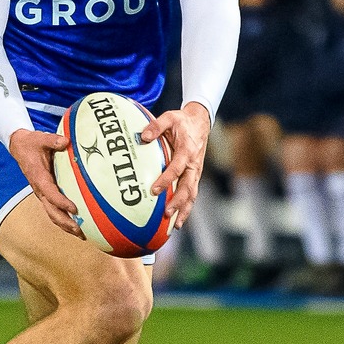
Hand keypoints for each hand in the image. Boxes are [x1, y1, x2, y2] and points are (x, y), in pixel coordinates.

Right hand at [9, 128, 83, 237]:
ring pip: (52, 214)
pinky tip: (76, 226)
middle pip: (51, 211)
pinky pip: (54, 210)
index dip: (62, 202)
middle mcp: (39, 189)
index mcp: (38, 178)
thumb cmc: (32, 143)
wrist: (20, 147)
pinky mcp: (45, 194)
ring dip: (66, 225)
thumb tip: (65, 142)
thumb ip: (53, 141)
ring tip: (81, 235)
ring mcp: (42, 194)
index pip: (50, 193)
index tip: (75, 208)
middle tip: (80, 230)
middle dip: (65, 222)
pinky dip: (64, 220)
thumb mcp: (41, 138)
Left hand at [143, 101, 211, 225]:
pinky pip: (191, 194)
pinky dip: (186, 207)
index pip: (176, 169)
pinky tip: (178, 220)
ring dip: (185, 210)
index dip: (166, 180)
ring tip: (176, 225)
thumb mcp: (169, 117)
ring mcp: (196, 172)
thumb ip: (156, 126)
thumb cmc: (182, 121)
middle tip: (167, 214)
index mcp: (187, 151)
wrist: (200, 122)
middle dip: (178, 202)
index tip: (154, 190)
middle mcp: (194, 164)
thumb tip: (142, 137)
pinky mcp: (194, 176)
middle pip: (188, 187)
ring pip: (192, 194)